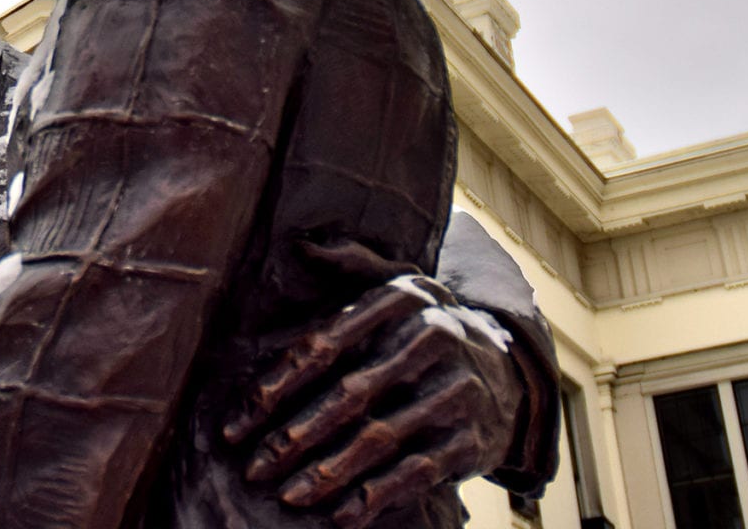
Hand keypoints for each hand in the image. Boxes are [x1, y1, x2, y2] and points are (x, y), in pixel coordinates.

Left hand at [221, 247, 524, 527]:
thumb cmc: (428, 330)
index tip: (238, 424)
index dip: (276, 386)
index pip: (326, 344)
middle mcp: (433, 341)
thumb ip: (352, 263)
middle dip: (294, 436)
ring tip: (288, 494)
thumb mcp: (400, 285)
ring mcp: (456, 393)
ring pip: (380, 437)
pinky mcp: (471, 440)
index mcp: (402, 301)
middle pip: (349, 394)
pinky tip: (341, 513)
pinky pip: (417, 472)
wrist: (509, 374)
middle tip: (255, 468)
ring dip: (327, 472)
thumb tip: (302, 245)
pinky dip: (376, 496)